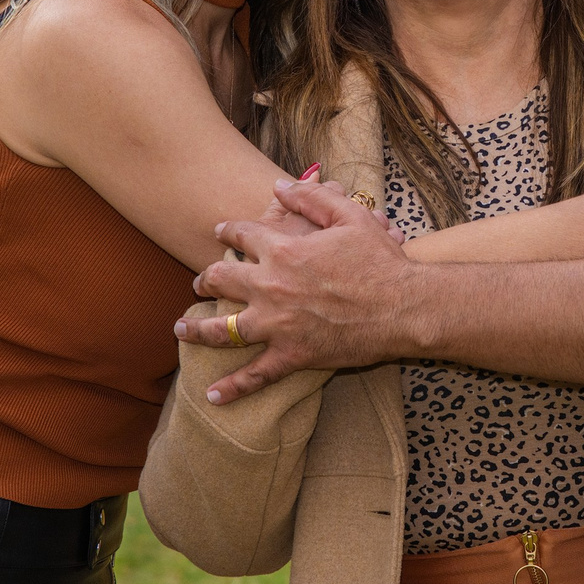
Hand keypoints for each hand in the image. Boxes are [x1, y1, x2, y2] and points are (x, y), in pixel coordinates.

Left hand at [175, 179, 414, 402]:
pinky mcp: (292, 356)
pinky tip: (212, 396)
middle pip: (221, 280)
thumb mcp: (350, 217)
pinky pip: (255, 375)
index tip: (220, 232)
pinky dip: (233, 387)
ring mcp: (278, 325)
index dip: (228, 231)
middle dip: (205, 280)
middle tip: (198, 283)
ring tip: (180, 328)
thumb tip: (279, 187)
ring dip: (197, 328)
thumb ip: (312, 198)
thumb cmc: (381, 261)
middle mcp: (271, 287)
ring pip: (223, 330)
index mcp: (283, 251)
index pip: (243, 236)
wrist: (403, 307)